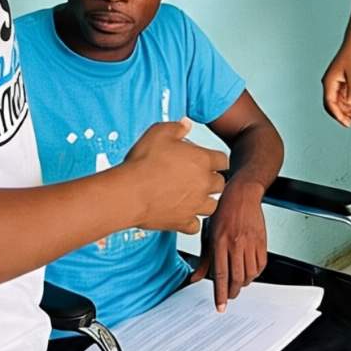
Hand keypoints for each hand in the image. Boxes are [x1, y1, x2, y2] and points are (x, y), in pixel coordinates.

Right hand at [121, 119, 227, 234]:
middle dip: (213, 180)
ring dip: (205, 201)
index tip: (211, 161)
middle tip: (201, 178)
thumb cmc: (143, 163)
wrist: (128, 193)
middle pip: (220, 183)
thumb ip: (176, 127)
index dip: (216, 160)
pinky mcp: (182, 222)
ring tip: (195, 197)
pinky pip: (195, 226)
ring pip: (212, 206)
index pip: (223, 160)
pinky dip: (191, 222)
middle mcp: (203, 183)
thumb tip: (185, 124)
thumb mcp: (159, 132)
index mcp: (202, 160)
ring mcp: (194, 205)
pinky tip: (183, 215)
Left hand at [190, 180, 267, 310]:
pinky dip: (256, 272)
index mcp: (220, 241)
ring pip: (250, 273)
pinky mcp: (261, 240)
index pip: (221, 274)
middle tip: (230, 296)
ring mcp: (250, 242)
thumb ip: (204, 258)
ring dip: (244, 282)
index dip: (220, 293)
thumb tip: (196, 277)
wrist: (242, 193)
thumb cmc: (224, 211)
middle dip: (233, 292)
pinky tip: (250, 271)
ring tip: (239, 282)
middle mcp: (235, 243)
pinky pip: (261, 264)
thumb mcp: (208, 233)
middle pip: (237, 277)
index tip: (220, 306)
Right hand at [322, 43, 350, 126]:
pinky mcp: (342, 82)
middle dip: (343, 114)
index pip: (330, 103)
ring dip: (349, 109)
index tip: (346, 122)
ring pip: (340, 102)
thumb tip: (350, 106)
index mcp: (329, 82)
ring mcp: (335, 83)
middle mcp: (330, 84)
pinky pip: (344, 97)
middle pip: (334, 105)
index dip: (337, 114)